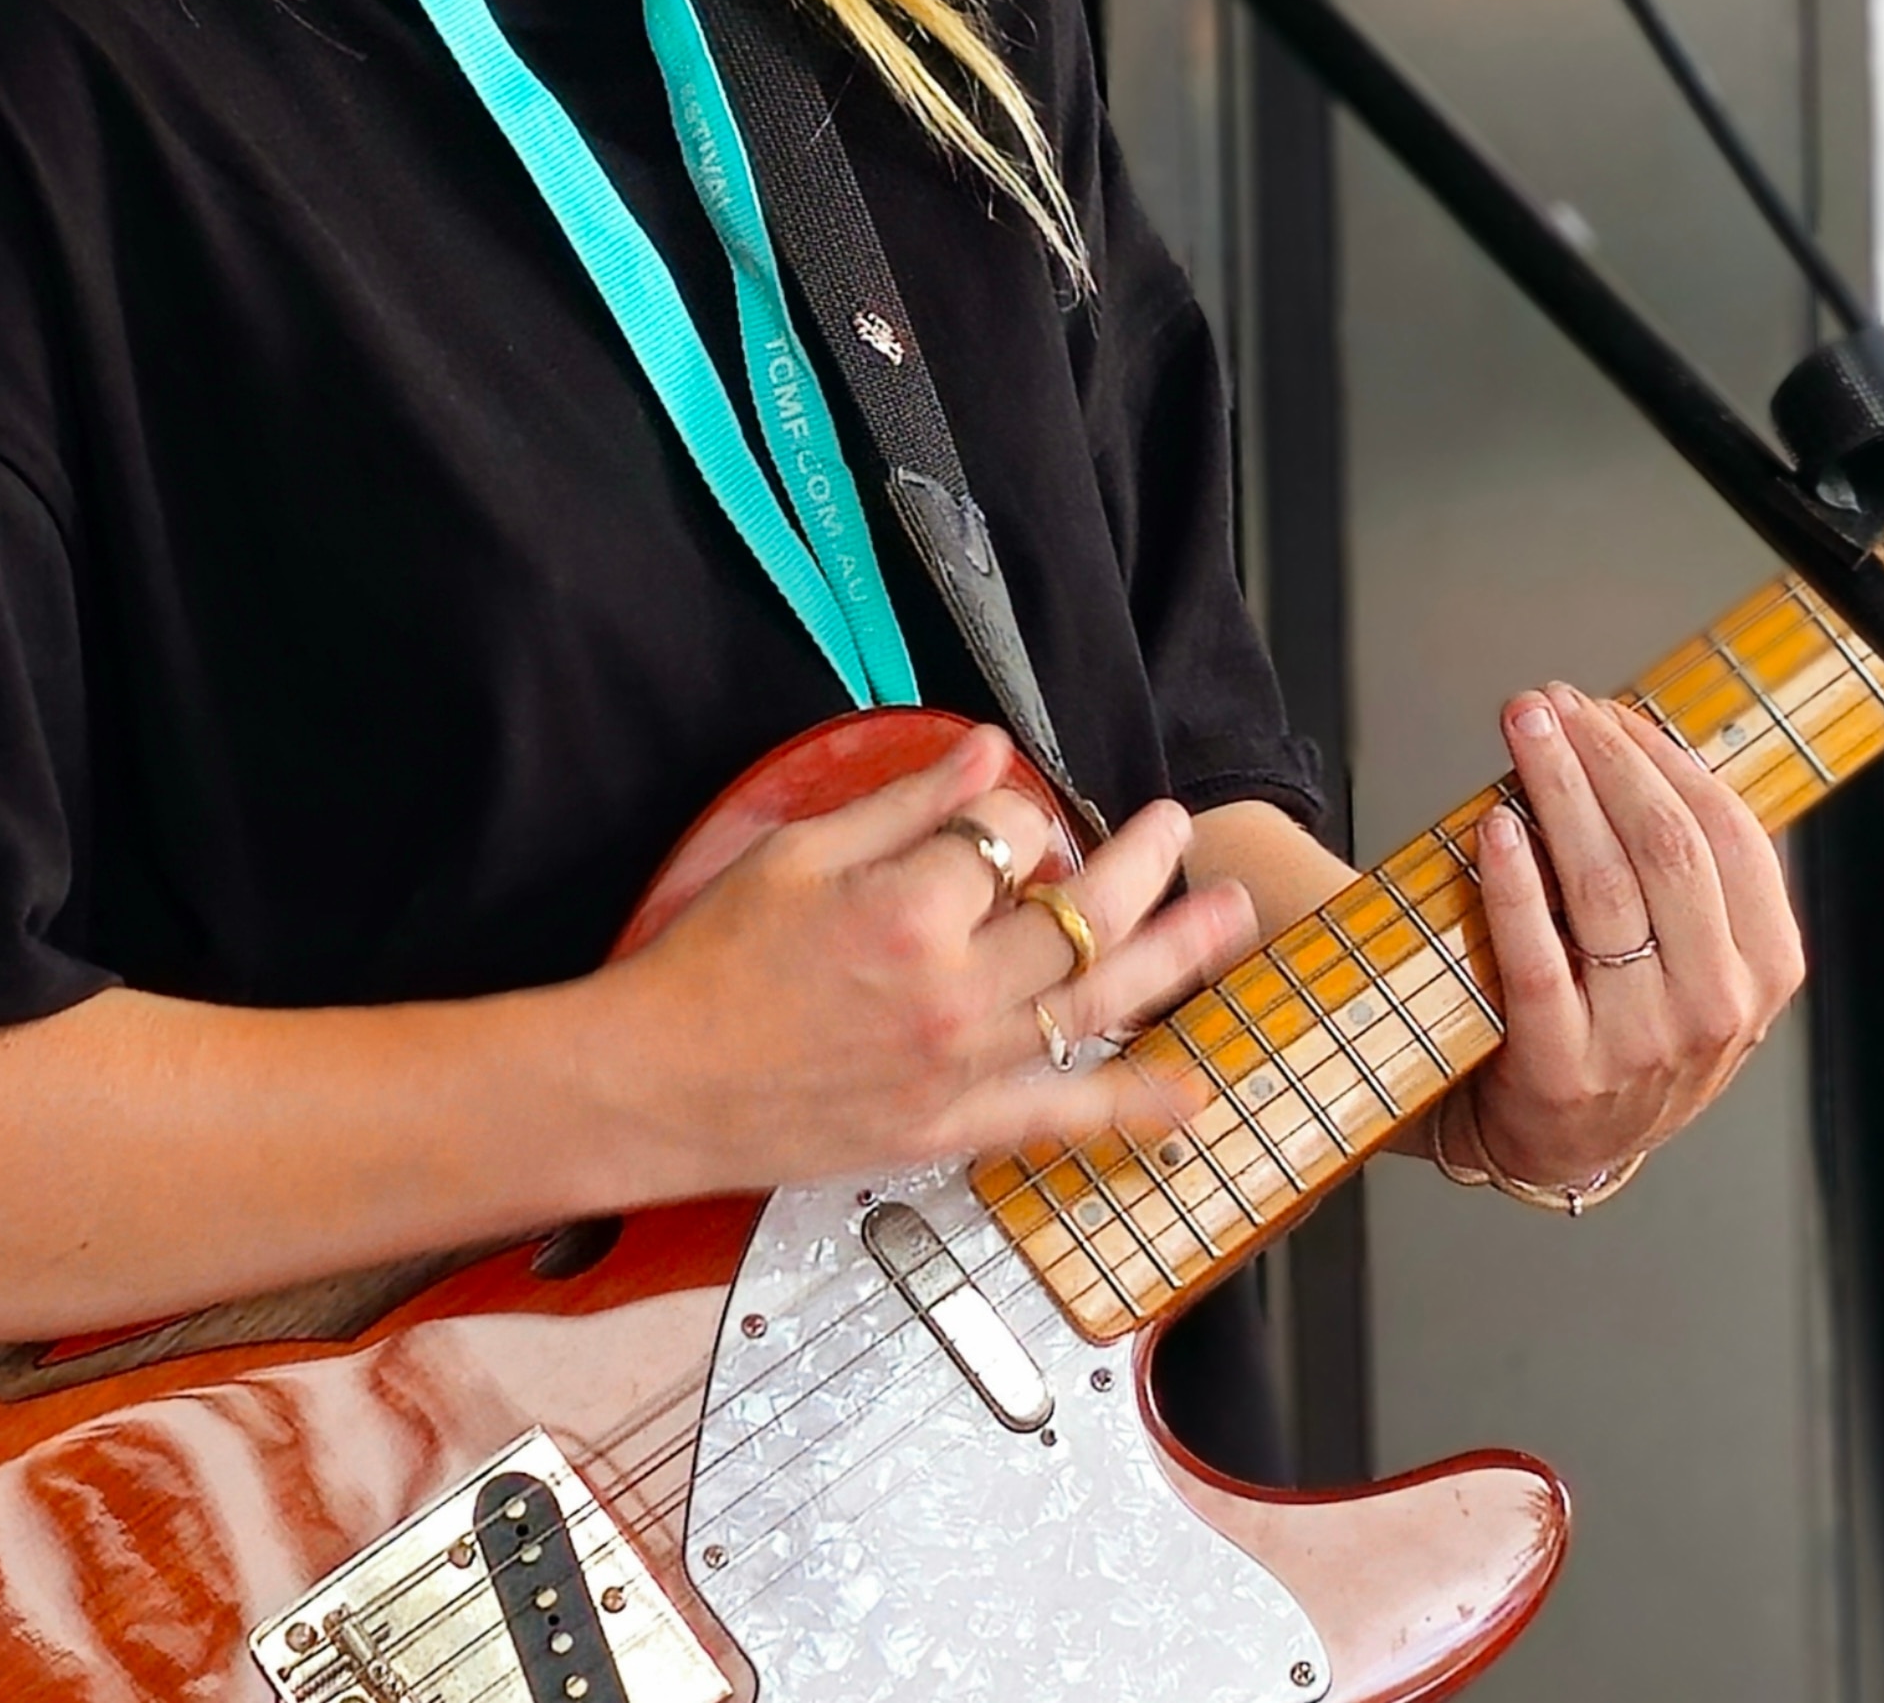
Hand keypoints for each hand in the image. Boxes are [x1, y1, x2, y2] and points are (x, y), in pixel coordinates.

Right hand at [596, 726, 1254, 1197]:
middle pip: (1082, 914)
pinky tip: (1190, 1095)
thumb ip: (906, 804)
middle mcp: (951, 991)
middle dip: (1141, 861)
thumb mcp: (796, 853)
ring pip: (1098, 1001)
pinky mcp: (950, 1129)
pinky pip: (1061, 1119)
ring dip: (1176, 953)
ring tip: (1231, 916)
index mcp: (909, 909)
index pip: (1014, 840)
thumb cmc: (706, 967)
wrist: (652, 1085)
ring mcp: (959, 1067)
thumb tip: (990, 754)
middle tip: (1175, 828)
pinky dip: (1132, 1109)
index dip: (1022, 817)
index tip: (1007, 818)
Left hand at [1455, 688, 1807, 1195]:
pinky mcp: (1562, 1068)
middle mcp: (1716, 1005)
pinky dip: (1512, 880)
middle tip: (1549, 704)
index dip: (1662, 755)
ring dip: (1556, 789)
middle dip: (1602, 755)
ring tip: (1523, 732)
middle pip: (1665, 845)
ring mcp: (1642, 1042)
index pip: (1728, 831)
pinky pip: (1535, 954)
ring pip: (1602, 886)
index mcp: (1765, 966)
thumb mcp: (1701, 961)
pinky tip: (1494, 824)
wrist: (1568, 1140)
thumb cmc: (1631, 1022)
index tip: (1605, 709)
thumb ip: (1693, 873)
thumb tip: (1638, 741)